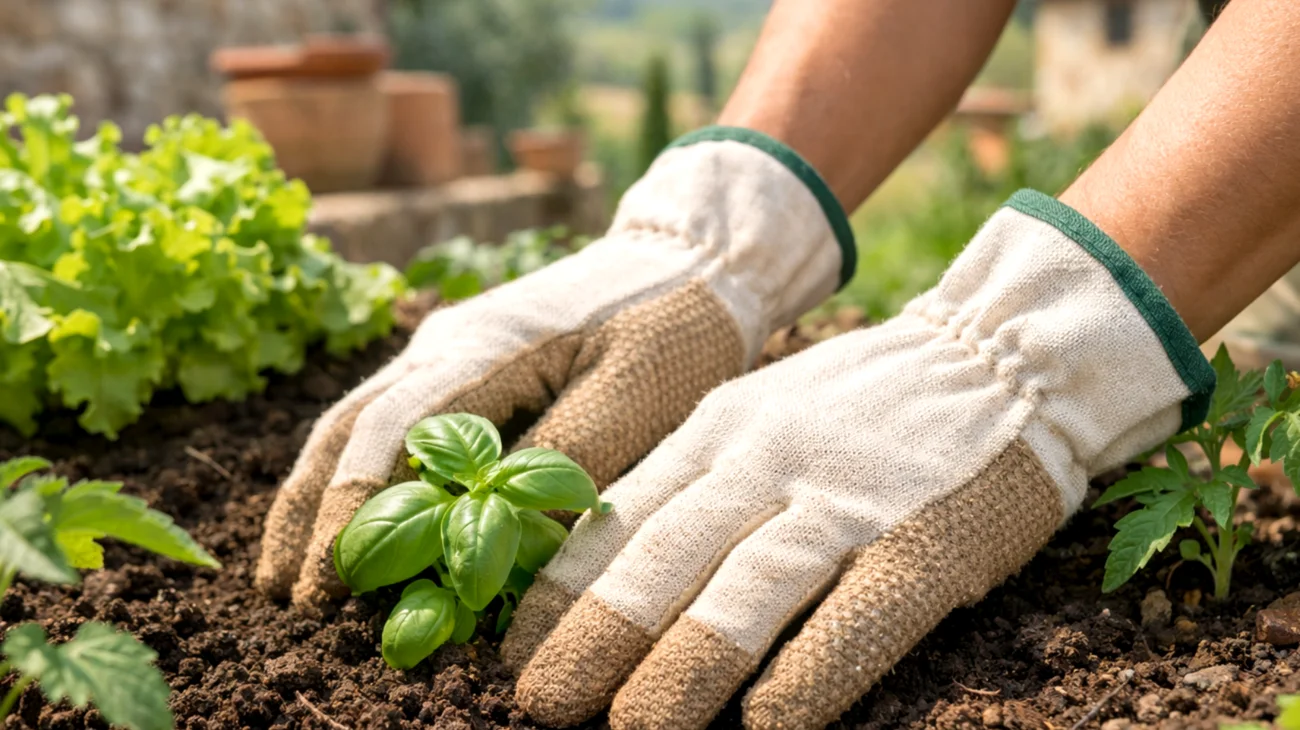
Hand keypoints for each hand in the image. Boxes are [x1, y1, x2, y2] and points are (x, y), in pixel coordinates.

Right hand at [254, 127, 854, 607]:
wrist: (694, 260)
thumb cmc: (673, 329)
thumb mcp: (634, 401)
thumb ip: (560, 467)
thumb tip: (490, 545)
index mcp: (484, 348)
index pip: (391, 434)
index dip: (351, 513)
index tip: (329, 587)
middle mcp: (447, 343)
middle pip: (349, 426)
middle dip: (312, 512)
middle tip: (286, 595)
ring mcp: (450, 348)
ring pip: (359, 421)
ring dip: (322, 494)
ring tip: (291, 568)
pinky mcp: (468, 362)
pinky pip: (394, 417)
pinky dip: (361, 471)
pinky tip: (353, 514)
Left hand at [505, 191, 1214, 729]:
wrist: (1004, 354)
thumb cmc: (867, 402)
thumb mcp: (759, 412)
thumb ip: (694, 479)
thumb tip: (612, 564)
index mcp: (719, 430)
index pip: (620, 517)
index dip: (563, 589)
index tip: (513, 650)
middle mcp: (767, 461)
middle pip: (665, 557)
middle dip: (595, 637)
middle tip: (537, 705)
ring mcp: (846, 502)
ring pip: (745, 591)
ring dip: (682, 670)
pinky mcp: (924, 543)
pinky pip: (856, 618)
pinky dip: (808, 675)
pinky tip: (768, 726)